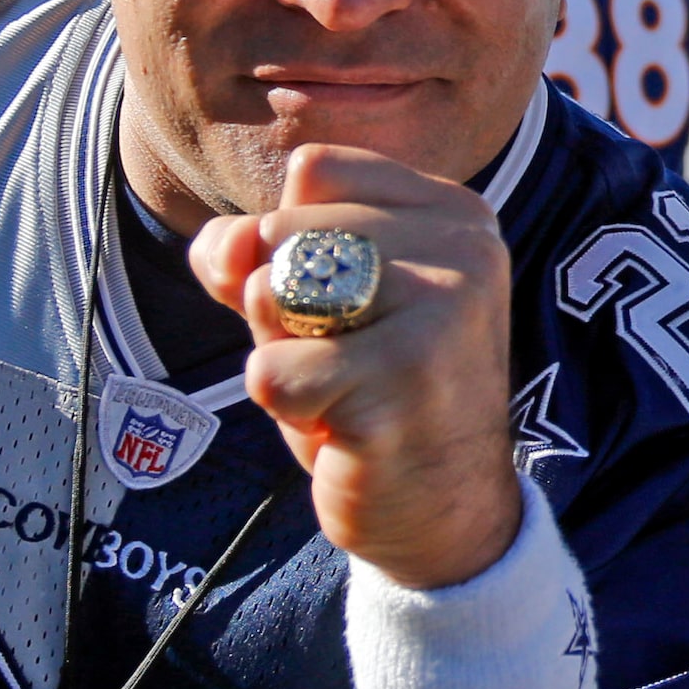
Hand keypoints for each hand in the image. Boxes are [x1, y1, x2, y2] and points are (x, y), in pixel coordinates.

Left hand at [191, 145, 519, 588]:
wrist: (448, 516)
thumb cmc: (378, 394)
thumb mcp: (315, 306)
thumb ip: (258, 251)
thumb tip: (225, 250)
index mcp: (453, 212)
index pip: (314, 172)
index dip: (287, 239)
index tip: (343, 303)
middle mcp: (462, 248)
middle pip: (283, 230)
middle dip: (280, 307)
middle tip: (343, 362)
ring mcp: (442, 312)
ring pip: (273, 294)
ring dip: (282, 358)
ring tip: (342, 391)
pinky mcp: (405, 380)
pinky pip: (272, 372)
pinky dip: (286, 408)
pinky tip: (346, 428)